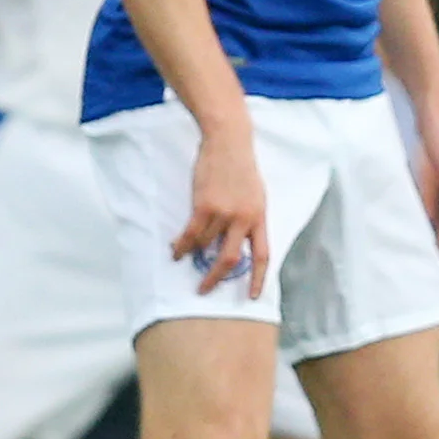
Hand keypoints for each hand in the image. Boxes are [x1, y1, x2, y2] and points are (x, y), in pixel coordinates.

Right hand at [175, 120, 269, 298]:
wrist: (229, 142)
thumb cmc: (242, 168)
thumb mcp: (256, 196)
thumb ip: (249, 220)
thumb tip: (238, 244)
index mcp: (260, 217)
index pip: (262, 255)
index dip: (258, 279)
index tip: (253, 297)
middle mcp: (244, 218)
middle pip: (231, 259)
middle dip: (216, 278)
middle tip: (204, 290)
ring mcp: (224, 212)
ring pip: (205, 245)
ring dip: (193, 254)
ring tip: (184, 256)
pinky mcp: (204, 205)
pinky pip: (190, 234)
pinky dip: (181, 246)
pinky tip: (176, 251)